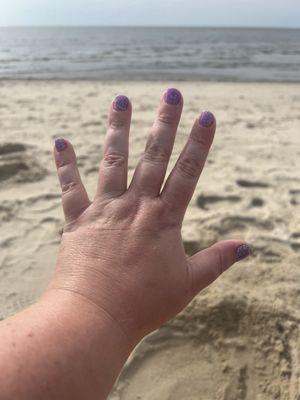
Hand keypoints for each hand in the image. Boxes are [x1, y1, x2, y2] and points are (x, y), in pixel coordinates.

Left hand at [49, 89, 249, 345]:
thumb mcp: (189, 284)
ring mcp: (105, 210)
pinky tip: (60, 141)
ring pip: (113, 161)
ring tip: (121, 100)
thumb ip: (218, 261)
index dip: (199, 144)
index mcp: (163, 220)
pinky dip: (65, 164)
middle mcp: (135, 207)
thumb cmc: (144, 304)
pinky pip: (70, 187)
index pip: (187, 173)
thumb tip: (247, 247)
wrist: (95, 318)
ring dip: (117, 129)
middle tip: (171, 93)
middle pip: (153, 157)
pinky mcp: (78, 220)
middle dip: (165, 123)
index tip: (207, 116)